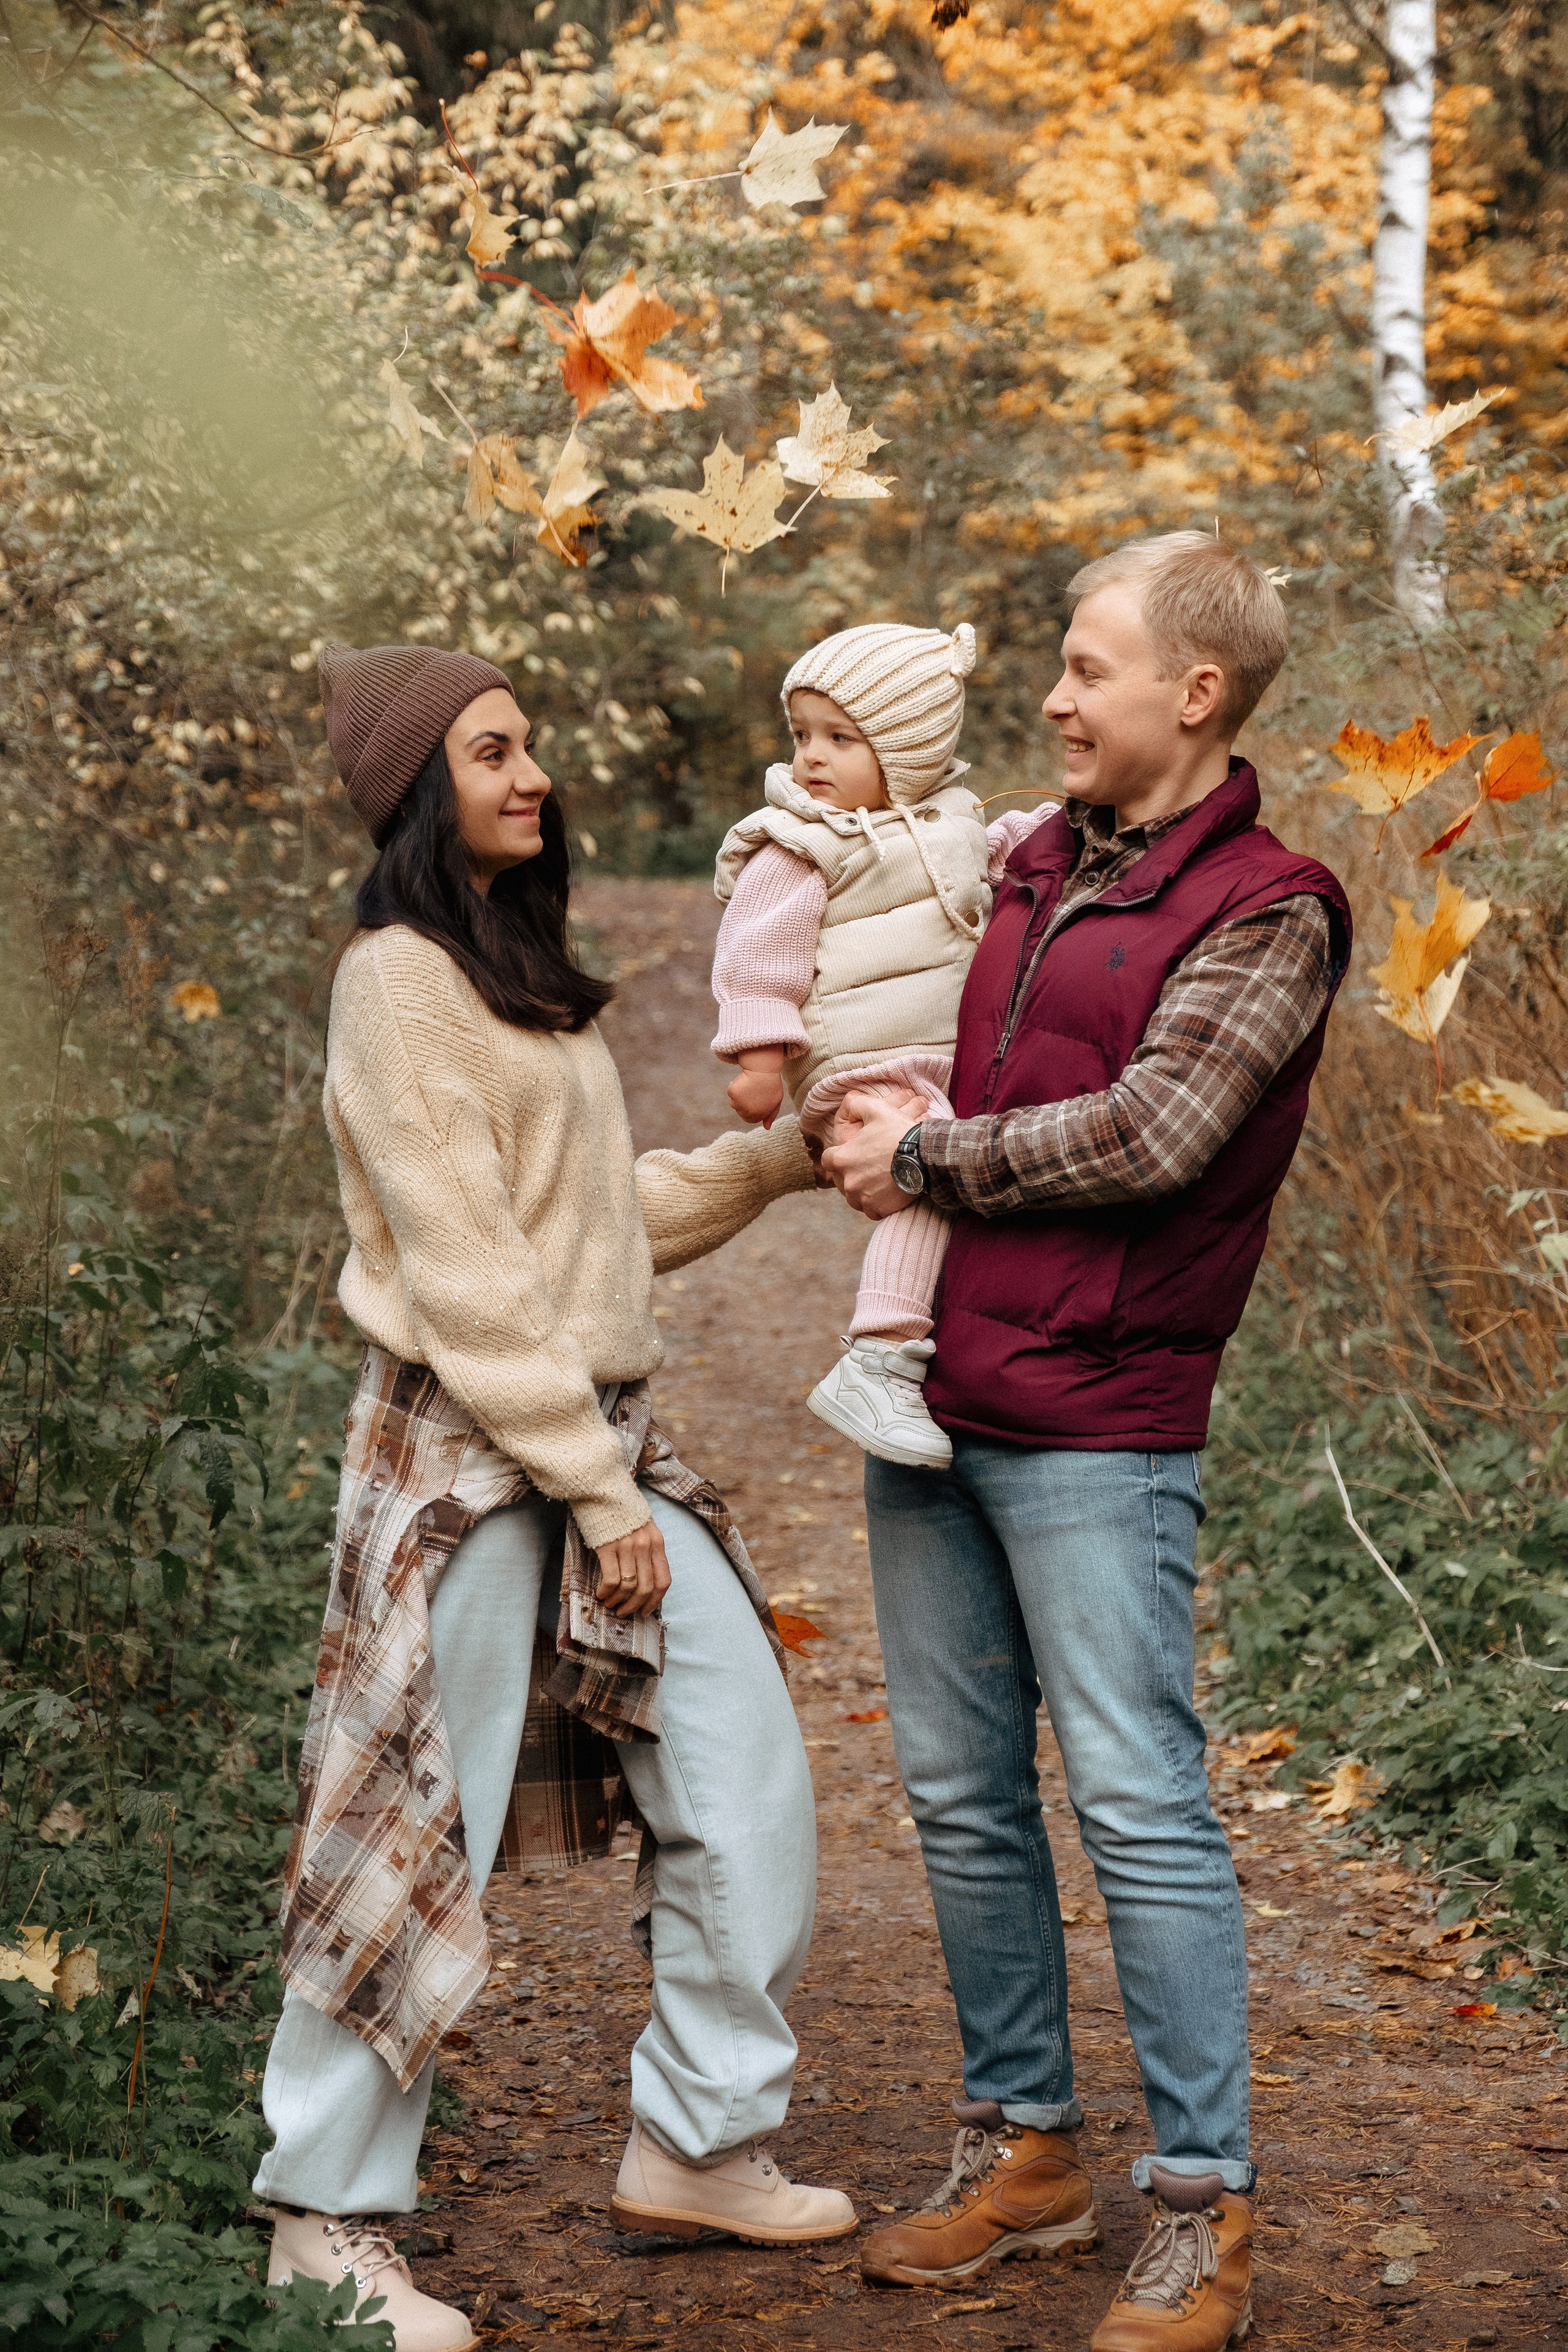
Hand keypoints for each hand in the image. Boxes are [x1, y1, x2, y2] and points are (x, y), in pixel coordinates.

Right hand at [594, 1518, 670, 1617]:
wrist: (602, 1488)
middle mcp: (646, 1546)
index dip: (655, 1600)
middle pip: (646, 1588)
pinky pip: (612, 1579)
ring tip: (610, 1603)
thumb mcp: (643, 1527)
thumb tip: (642, 1578)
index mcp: (657, 1542)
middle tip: (624, 1612)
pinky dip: (606, 1591)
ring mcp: (627, 1546)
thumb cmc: (621, 1510)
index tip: (646, 1610)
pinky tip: (601, 1592)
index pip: (663, 1580)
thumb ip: (647, 1549)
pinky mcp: (608, 1547)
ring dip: (618, 1600)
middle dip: (635, 1606)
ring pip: (629, 1587)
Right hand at [728, 1066, 784, 1126]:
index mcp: (757, 1115)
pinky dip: (735, 1086)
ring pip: (734, 1102)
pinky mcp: (732, 1092)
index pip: (748, 1119)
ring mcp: (738, 1102)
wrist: (764, 1069)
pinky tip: (744, 1081)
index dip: (751, 1109)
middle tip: (752, 1091)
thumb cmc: (772, 1085)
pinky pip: (731, 1092)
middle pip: (739, 1111)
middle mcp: (747, 1111)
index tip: (755, 1100)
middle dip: (744, 1103)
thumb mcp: (776, 1102)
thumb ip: (771, 1116)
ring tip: (749, 1086)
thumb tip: (766, 1128)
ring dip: (739, 1095)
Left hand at [820, 1090, 918, 1219]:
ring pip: (856, 1196)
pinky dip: (877, 1204)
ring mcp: (862, 1198)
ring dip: (863, 1190)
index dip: (838, 1154)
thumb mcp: (877, 1109)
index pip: (828, 1159)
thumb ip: (856, 1104)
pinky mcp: (877, 1210)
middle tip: (870, 1167)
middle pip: (843, 1179)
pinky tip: (886, 1194)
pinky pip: (872, 1210)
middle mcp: (848, 1182)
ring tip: (878, 1181)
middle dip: (853, 1173)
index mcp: (842, 1159)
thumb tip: (848, 1101)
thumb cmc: (899, 1133)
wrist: (925, 1157)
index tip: (850, 1153)